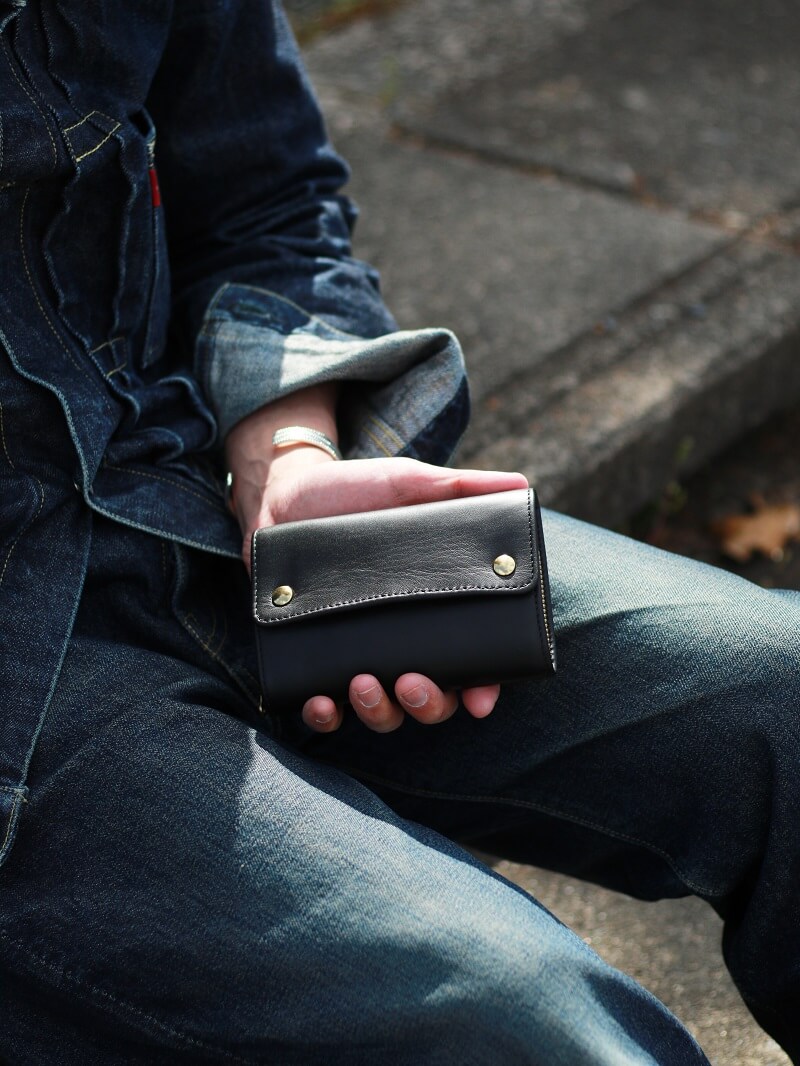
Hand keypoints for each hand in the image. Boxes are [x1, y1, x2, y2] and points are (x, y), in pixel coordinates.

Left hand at [225, 393, 527, 732]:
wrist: (283, 494)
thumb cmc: (356, 491)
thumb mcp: (410, 485)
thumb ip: (461, 488)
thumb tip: (522, 484)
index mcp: (437, 610)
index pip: (473, 663)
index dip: (483, 688)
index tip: (480, 700)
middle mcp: (403, 643)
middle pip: (431, 702)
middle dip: (428, 705)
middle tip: (412, 683)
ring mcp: (360, 656)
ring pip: (382, 712)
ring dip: (379, 711)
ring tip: (364, 683)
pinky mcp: (314, 660)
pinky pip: (324, 708)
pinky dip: (324, 715)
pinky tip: (321, 702)